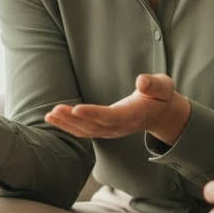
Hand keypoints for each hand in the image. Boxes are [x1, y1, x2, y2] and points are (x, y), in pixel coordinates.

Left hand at [45, 73, 191, 143]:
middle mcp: (120, 126)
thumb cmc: (160, 96)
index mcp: (133, 115)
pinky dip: (68, 126)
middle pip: (94, 126)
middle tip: (55, 110)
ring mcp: (111, 130)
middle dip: (73, 120)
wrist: (160, 114)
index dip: (93, 114)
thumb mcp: (163, 86)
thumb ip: (153, 84)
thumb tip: (141, 81)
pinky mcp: (104, 129)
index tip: (76, 109)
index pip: (111, 116)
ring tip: (50, 115)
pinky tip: (54, 118)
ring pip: (86, 131)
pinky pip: (83, 131)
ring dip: (67, 124)